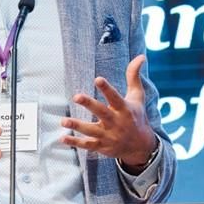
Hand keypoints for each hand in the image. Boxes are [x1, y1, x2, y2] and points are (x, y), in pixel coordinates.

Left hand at [62, 53, 158, 169]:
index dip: (107, 88)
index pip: (115, 97)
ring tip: (63, 121)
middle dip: (89, 104)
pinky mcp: (102, 146)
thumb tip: (141, 56)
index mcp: (124, 109)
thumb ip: (134, 76)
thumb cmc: (136, 116)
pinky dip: (75, 142)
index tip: (97, 79)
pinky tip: (62, 138)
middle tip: (76, 96)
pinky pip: (88, 145)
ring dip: (77, 126)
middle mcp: (116, 122)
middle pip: (102, 112)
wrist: (141, 146)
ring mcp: (109, 136)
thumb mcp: (137, 96)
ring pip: (91, 131)